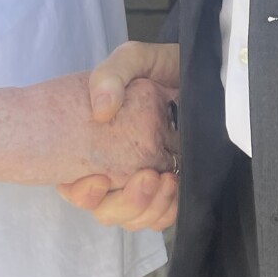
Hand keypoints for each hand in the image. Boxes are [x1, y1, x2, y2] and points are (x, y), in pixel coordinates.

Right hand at [59, 41, 180, 231]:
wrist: (203, 72)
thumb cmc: (163, 65)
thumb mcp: (134, 58)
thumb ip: (112, 74)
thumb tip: (102, 111)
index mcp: (94, 144)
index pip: (74, 185)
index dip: (82, 194)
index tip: (100, 179)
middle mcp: (114, 168)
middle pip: (105, 210)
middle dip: (124, 204)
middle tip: (148, 177)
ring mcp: (141, 180)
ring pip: (134, 219)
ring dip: (149, 208)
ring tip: (168, 179)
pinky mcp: (168, 187)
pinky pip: (160, 217)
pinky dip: (167, 210)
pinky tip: (177, 186)